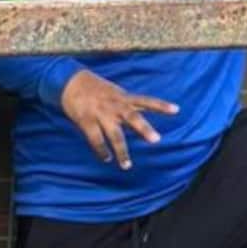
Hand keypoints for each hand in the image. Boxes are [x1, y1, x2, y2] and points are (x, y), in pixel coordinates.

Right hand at [59, 69, 175, 169]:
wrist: (70, 81)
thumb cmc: (97, 89)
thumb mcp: (116, 93)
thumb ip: (129, 105)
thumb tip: (144, 119)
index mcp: (124, 98)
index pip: (146, 101)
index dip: (161, 105)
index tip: (177, 110)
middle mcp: (115, 106)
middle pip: (132, 117)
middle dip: (144, 129)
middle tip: (156, 140)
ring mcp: (101, 114)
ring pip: (114, 135)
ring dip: (121, 151)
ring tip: (127, 165)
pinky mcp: (87, 121)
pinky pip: (96, 140)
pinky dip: (101, 150)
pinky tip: (106, 159)